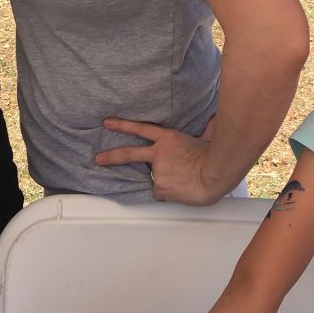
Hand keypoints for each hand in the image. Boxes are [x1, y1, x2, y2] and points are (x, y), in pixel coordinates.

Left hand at [94, 116, 227, 205]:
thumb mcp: (208, 137)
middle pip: (129, 154)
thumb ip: (207, 128)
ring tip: (184, 180)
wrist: (214, 173)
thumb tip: (216, 118)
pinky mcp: (159, 187)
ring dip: (167, 182)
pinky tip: (182, 190)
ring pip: (156, 179)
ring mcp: (157, 170)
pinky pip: (162, 193)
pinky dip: (170, 194)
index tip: (107, 123)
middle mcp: (158, 153)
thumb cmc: (214, 155)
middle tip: (97, 159)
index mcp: (168, 139)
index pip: (140, 129)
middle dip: (111, 156)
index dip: (122, 125)